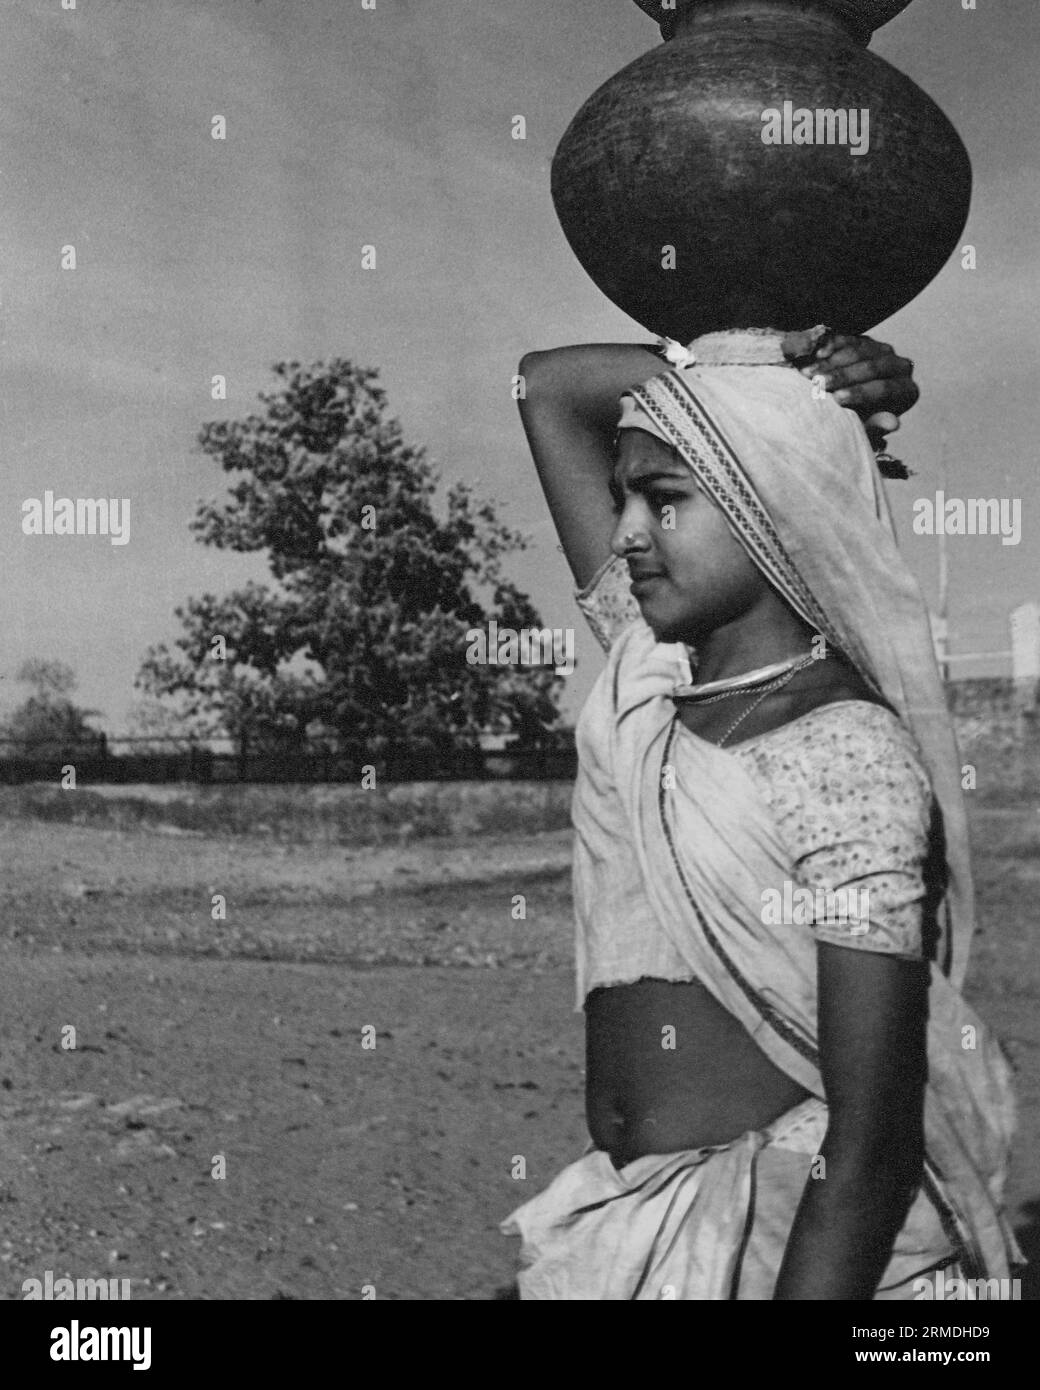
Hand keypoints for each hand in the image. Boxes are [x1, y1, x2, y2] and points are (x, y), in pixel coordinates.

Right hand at [799, 334, 917, 439]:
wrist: (845, 408)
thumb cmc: (856, 424)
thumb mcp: (863, 429)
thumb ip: (875, 428)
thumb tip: (893, 423)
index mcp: (907, 391)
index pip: (885, 389)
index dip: (859, 393)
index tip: (836, 399)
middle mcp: (901, 367)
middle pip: (872, 367)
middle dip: (841, 376)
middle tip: (817, 384)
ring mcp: (884, 351)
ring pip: (859, 351)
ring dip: (830, 362)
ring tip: (807, 373)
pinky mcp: (867, 340)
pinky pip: (849, 339)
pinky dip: (831, 346)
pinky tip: (815, 354)